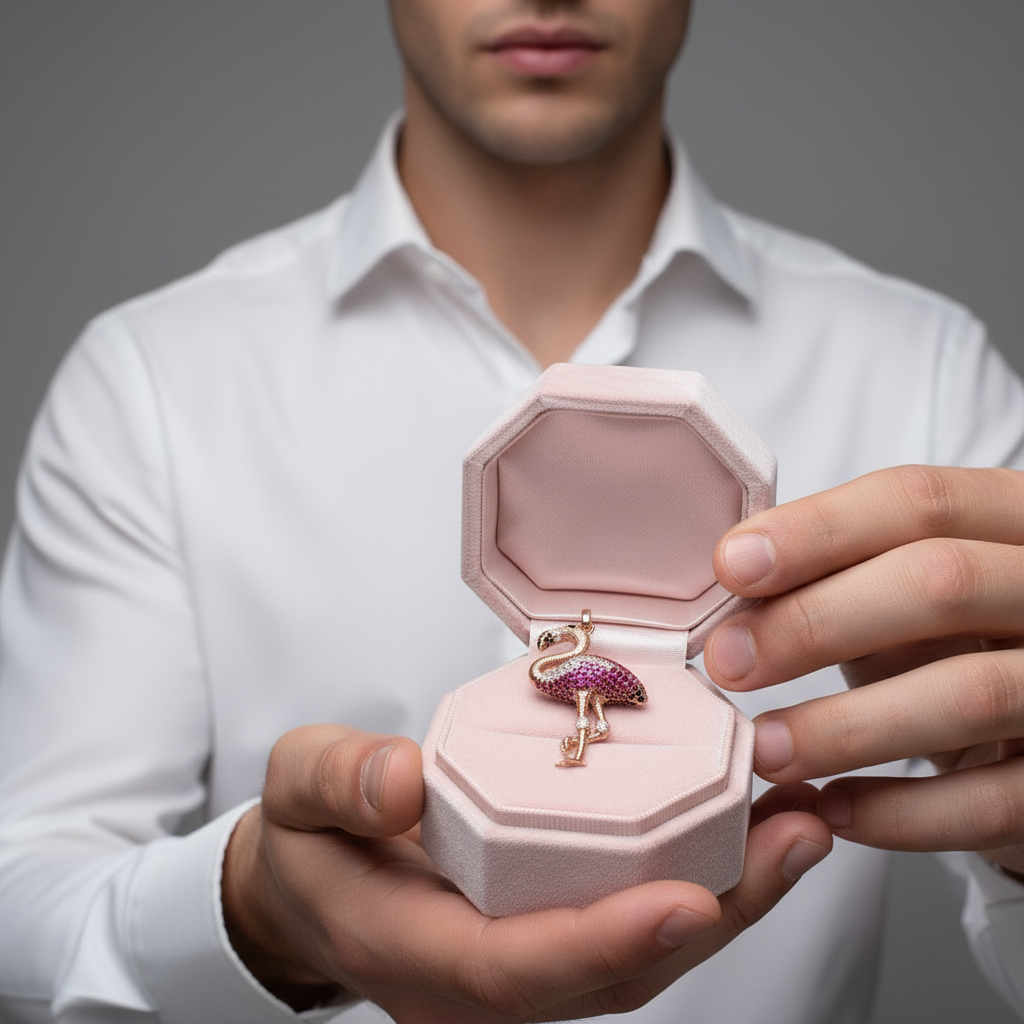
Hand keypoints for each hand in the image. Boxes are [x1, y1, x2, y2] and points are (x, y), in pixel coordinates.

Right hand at [222, 724, 830, 1022]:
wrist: (313, 886)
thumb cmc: (310, 838)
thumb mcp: (295, 790)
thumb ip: (337, 782)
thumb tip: (402, 779)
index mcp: (413, 952)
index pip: (517, 968)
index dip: (606, 942)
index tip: (689, 899)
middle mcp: (483, 987)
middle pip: (613, 976)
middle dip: (714, 918)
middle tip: (796, 835)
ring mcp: (524, 976)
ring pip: (642, 963)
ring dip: (731, 905)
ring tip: (801, 827)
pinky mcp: (549, 946)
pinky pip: (635, 930)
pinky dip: (703, 890)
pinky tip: (751, 835)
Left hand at [704, 465, 1023, 874]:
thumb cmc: (956, 644)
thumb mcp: (905, 592)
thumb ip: (840, 577)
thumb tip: (736, 589)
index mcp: (1013, 519)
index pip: (917, 501)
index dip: (816, 531)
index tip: (731, 567)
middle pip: (941, 581)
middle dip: (815, 622)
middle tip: (729, 662)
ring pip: (969, 692)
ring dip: (845, 726)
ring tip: (764, 749)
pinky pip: (993, 800)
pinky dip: (900, 811)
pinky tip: (831, 806)